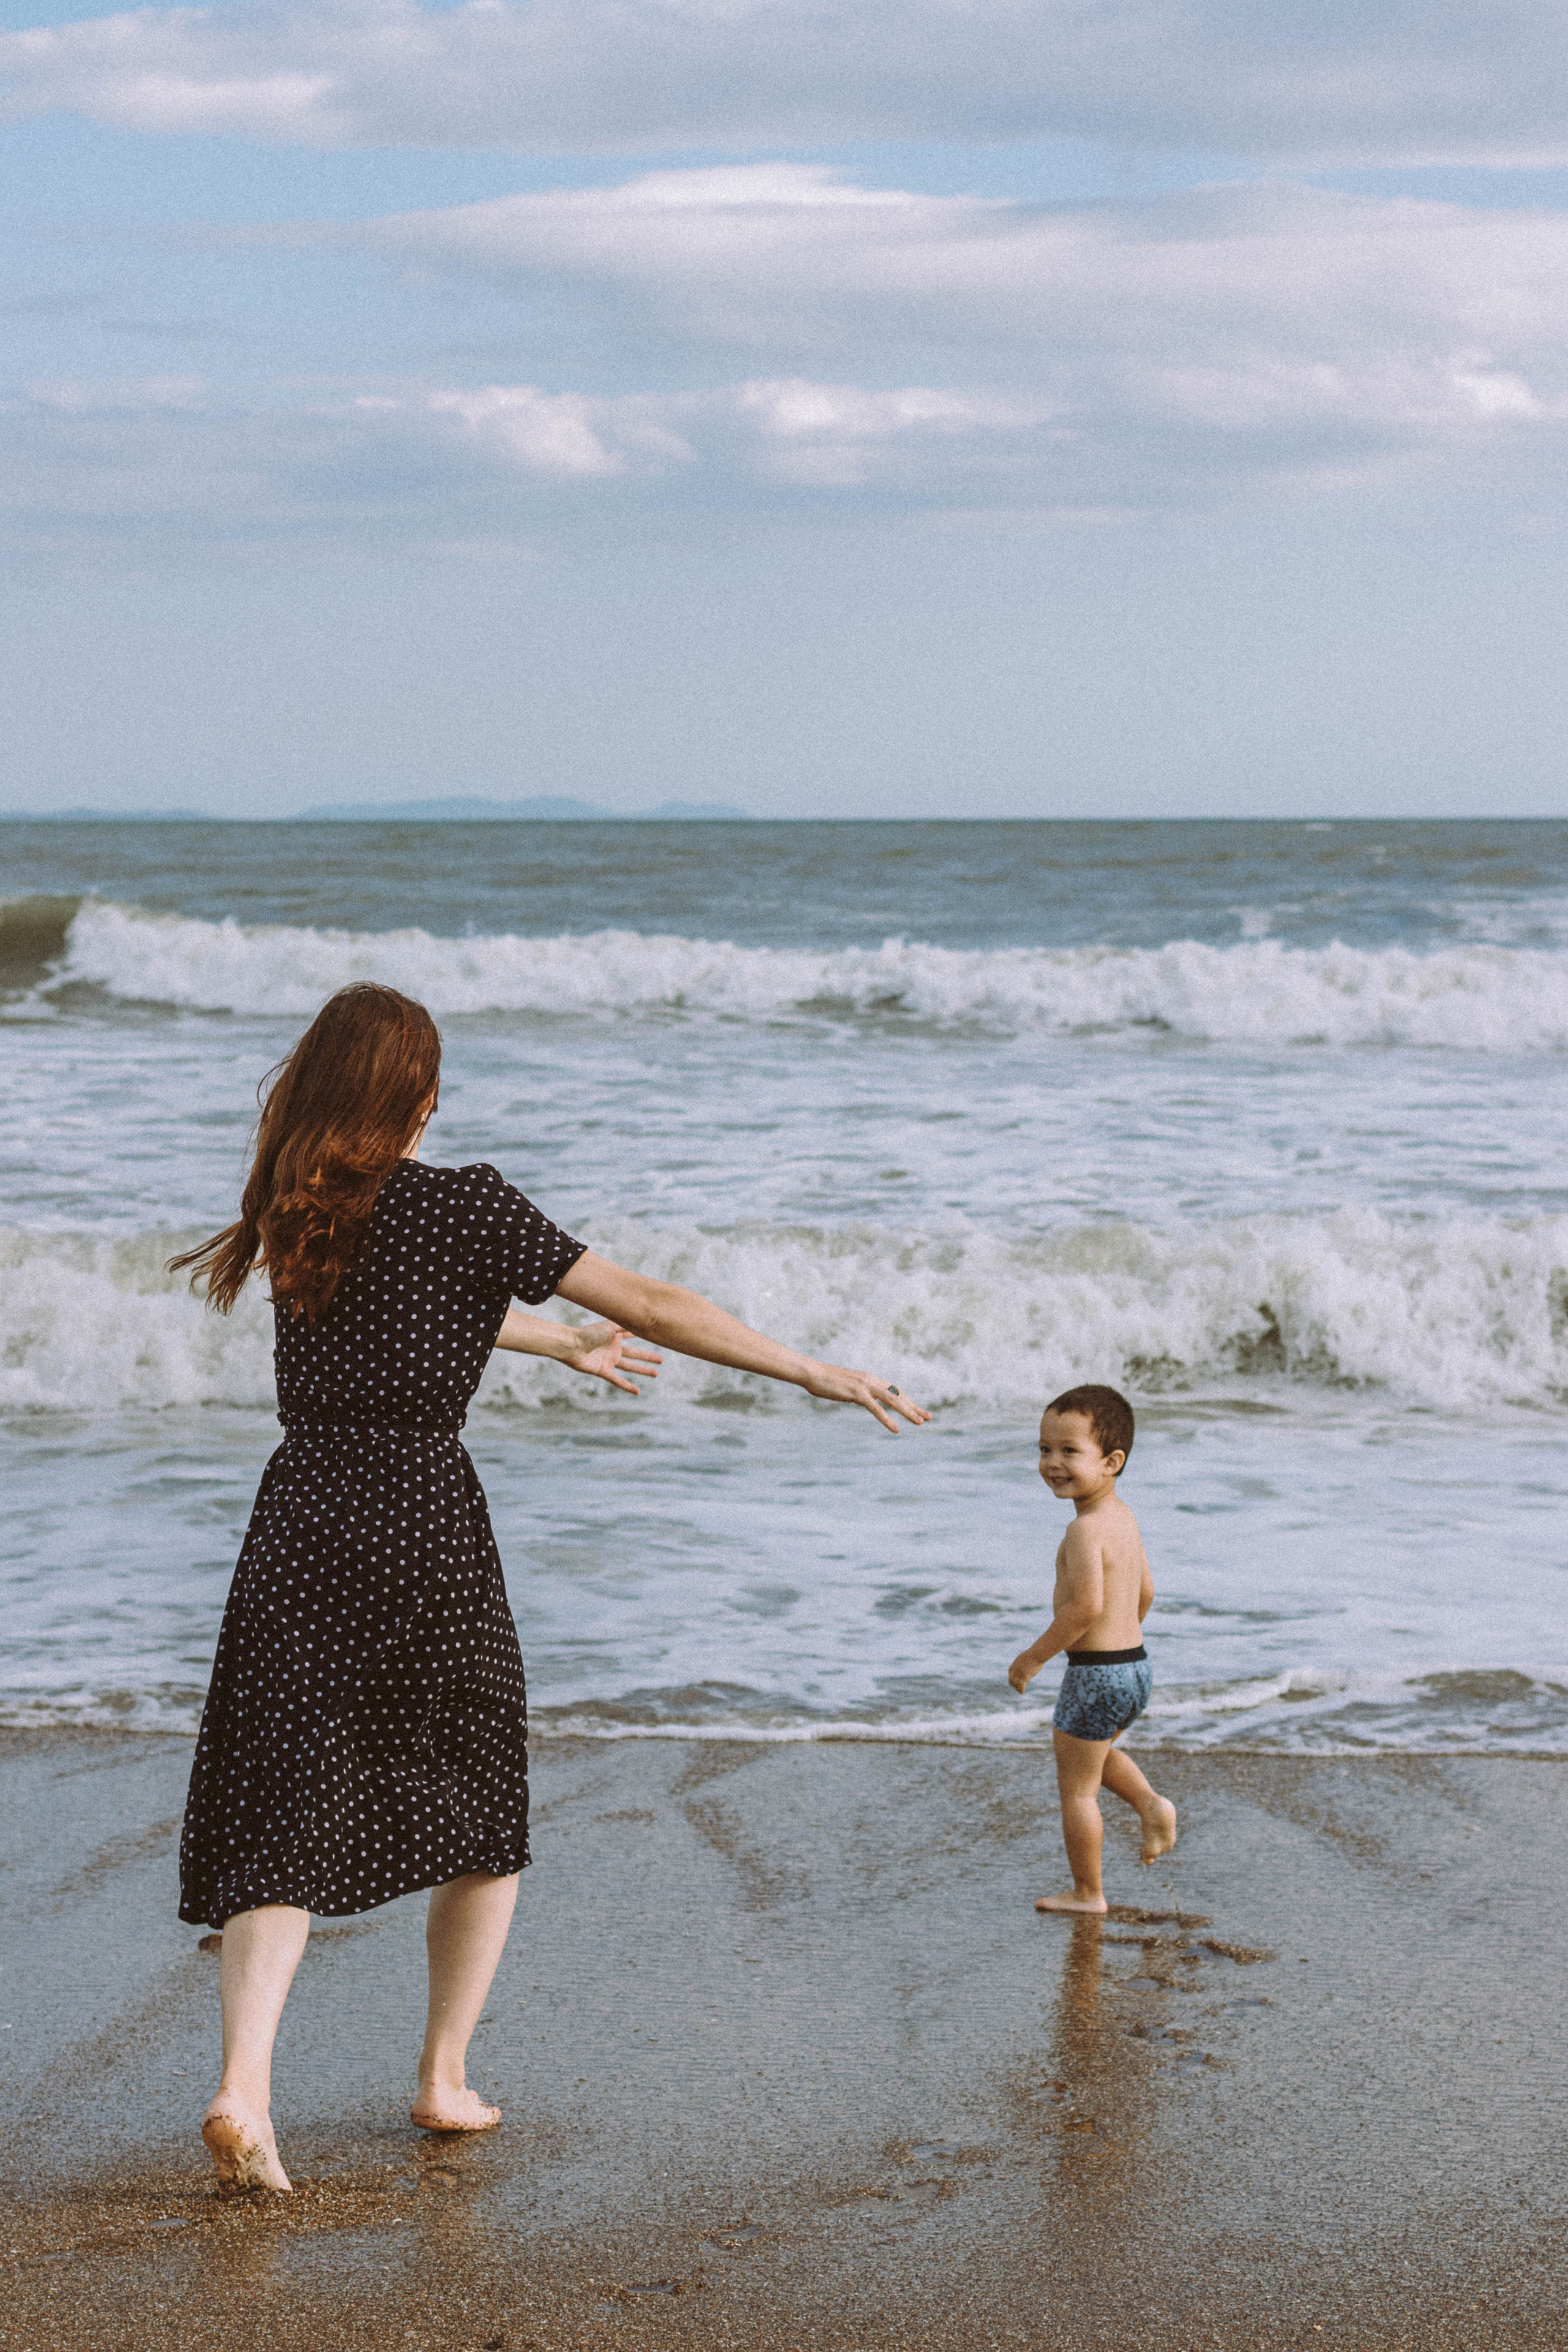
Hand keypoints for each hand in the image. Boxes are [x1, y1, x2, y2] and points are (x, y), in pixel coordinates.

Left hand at [561, 1323, 662, 1394]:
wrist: (572, 1346)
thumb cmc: (589, 1333)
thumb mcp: (610, 1326)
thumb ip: (625, 1324)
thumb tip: (642, 1320)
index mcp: (615, 1336)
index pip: (633, 1335)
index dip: (643, 1335)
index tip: (656, 1335)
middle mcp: (613, 1348)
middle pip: (635, 1354)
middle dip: (648, 1357)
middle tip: (662, 1360)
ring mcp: (609, 1360)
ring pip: (630, 1367)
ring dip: (643, 1370)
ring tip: (656, 1374)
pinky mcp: (603, 1371)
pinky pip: (617, 1380)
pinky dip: (627, 1385)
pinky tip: (637, 1391)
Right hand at [798, 1361, 931, 1433]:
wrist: (812, 1373)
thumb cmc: (825, 1381)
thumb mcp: (846, 1387)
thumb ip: (857, 1392)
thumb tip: (861, 1398)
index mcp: (869, 1379)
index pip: (894, 1390)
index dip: (907, 1401)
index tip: (919, 1410)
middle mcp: (871, 1380)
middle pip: (898, 1395)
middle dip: (914, 1406)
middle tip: (929, 1417)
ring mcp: (865, 1386)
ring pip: (892, 1400)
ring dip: (907, 1412)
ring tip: (919, 1422)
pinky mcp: (857, 1394)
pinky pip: (876, 1409)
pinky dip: (887, 1419)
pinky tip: (896, 1429)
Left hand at [1009, 1650, 1041, 1694]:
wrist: (1036, 1654)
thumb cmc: (1034, 1654)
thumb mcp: (1026, 1657)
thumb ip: (1024, 1661)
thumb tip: (1027, 1661)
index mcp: (1014, 1665)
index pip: (1010, 1674)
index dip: (1013, 1678)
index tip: (1017, 1681)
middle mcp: (1015, 1670)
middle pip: (1010, 1680)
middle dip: (1013, 1684)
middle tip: (1017, 1688)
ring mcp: (1019, 1674)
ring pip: (1015, 1684)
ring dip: (1017, 1688)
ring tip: (1020, 1691)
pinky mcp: (1025, 1677)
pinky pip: (1021, 1686)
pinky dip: (1020, 1690)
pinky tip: (1022, 1692)